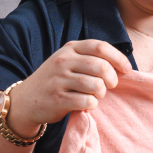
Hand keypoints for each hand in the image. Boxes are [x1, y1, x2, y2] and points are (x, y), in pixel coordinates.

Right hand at [8, 40, 131, 135]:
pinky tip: (86, 104)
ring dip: (101, 93)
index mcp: (69, 49)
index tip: (127, 69)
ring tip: (95, 96)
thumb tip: (122, 66)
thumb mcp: (67, 62)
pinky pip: (87, 101)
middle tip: (110, 86)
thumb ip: (89, 59)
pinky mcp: (58, 99)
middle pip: (101, 67)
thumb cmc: (55, 81)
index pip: (100, 47)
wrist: (25, 100)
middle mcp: (63, 61)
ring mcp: (59, 80)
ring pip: (96, 85)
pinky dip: (92, 105)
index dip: (118, 58)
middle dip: (112, 79)